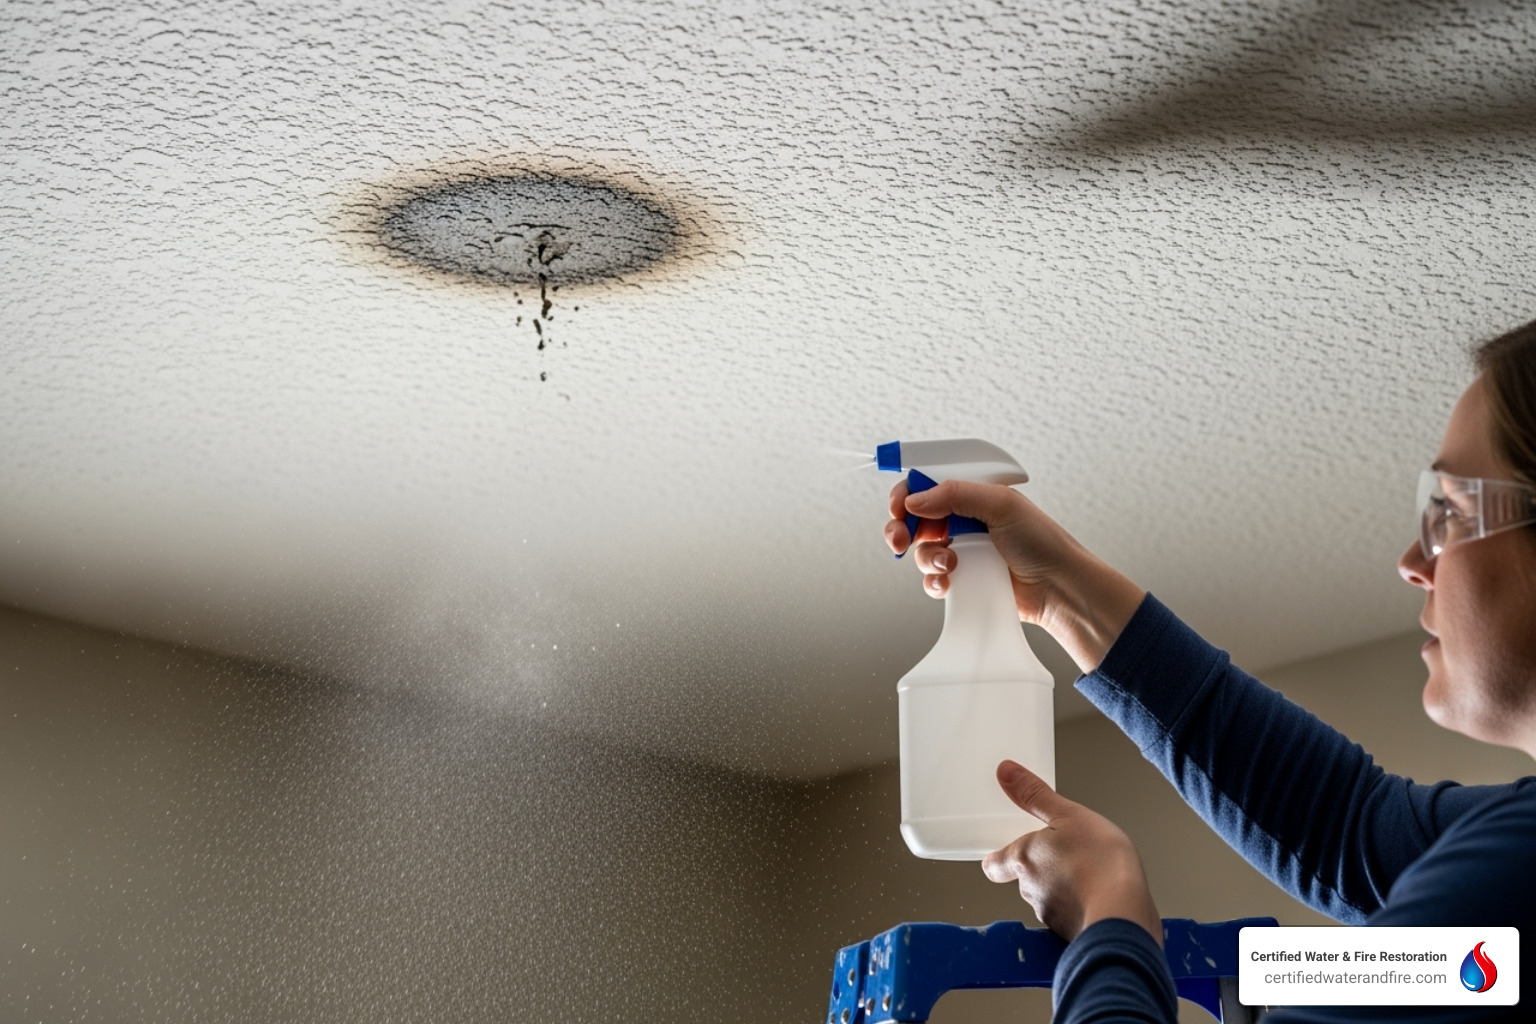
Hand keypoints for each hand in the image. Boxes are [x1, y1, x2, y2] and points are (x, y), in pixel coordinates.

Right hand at [883, 478, 1145, 671]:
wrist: (1058, 589)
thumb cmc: (1042, 542)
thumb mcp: (1001, 505)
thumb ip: (956, 495)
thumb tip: (915, 500)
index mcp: (973, 495)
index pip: (928, 486)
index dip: (907, 495)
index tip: (899, 508)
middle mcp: (964, 520)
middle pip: (915, 519)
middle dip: (901, 528)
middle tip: (899, 540)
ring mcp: (962, 550)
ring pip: (922, 551)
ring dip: (927, 558)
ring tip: (949, 564)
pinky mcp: (963, 578)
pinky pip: (933, 578)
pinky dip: (934, 581)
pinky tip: (948, 583)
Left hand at [981, 760, 1160, 945]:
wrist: (1125, 915)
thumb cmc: (1099, 864)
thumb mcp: (1069, 815)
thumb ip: (1035, 795)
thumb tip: (1006, 772)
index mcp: (1024, 860)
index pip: (993, 865)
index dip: (997, 859)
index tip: (1003, 852)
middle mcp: (1031, 892)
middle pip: (1024, 881)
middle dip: (1041, 869)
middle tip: (1063, 854)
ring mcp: (1052, 916)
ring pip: (1050, 899)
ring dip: (1064, 889)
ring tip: (1089, 873)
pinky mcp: (1074, 934)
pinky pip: (1073, 917)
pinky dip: (1083, 907)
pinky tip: (1103, 896)